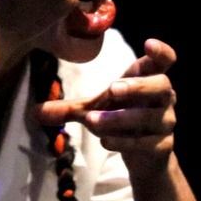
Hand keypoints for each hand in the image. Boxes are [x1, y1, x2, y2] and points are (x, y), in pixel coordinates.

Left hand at [38, 38, 177, 178]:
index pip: (165, 60)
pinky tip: (104, 140)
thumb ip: (68, 109)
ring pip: (149, 117)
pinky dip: (124, 141)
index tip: (148, 43)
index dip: (161, 52)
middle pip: (161, 85)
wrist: (146, 157)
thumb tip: (34, 112)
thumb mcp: (95, 110)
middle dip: (137, 87)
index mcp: (149, 79)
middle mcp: (163, 99)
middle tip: (111, 89)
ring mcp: (165, 122)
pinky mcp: (163, 146)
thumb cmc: (122, 119)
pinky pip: (146, 142)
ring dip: (120, 118)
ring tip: (92, 121)